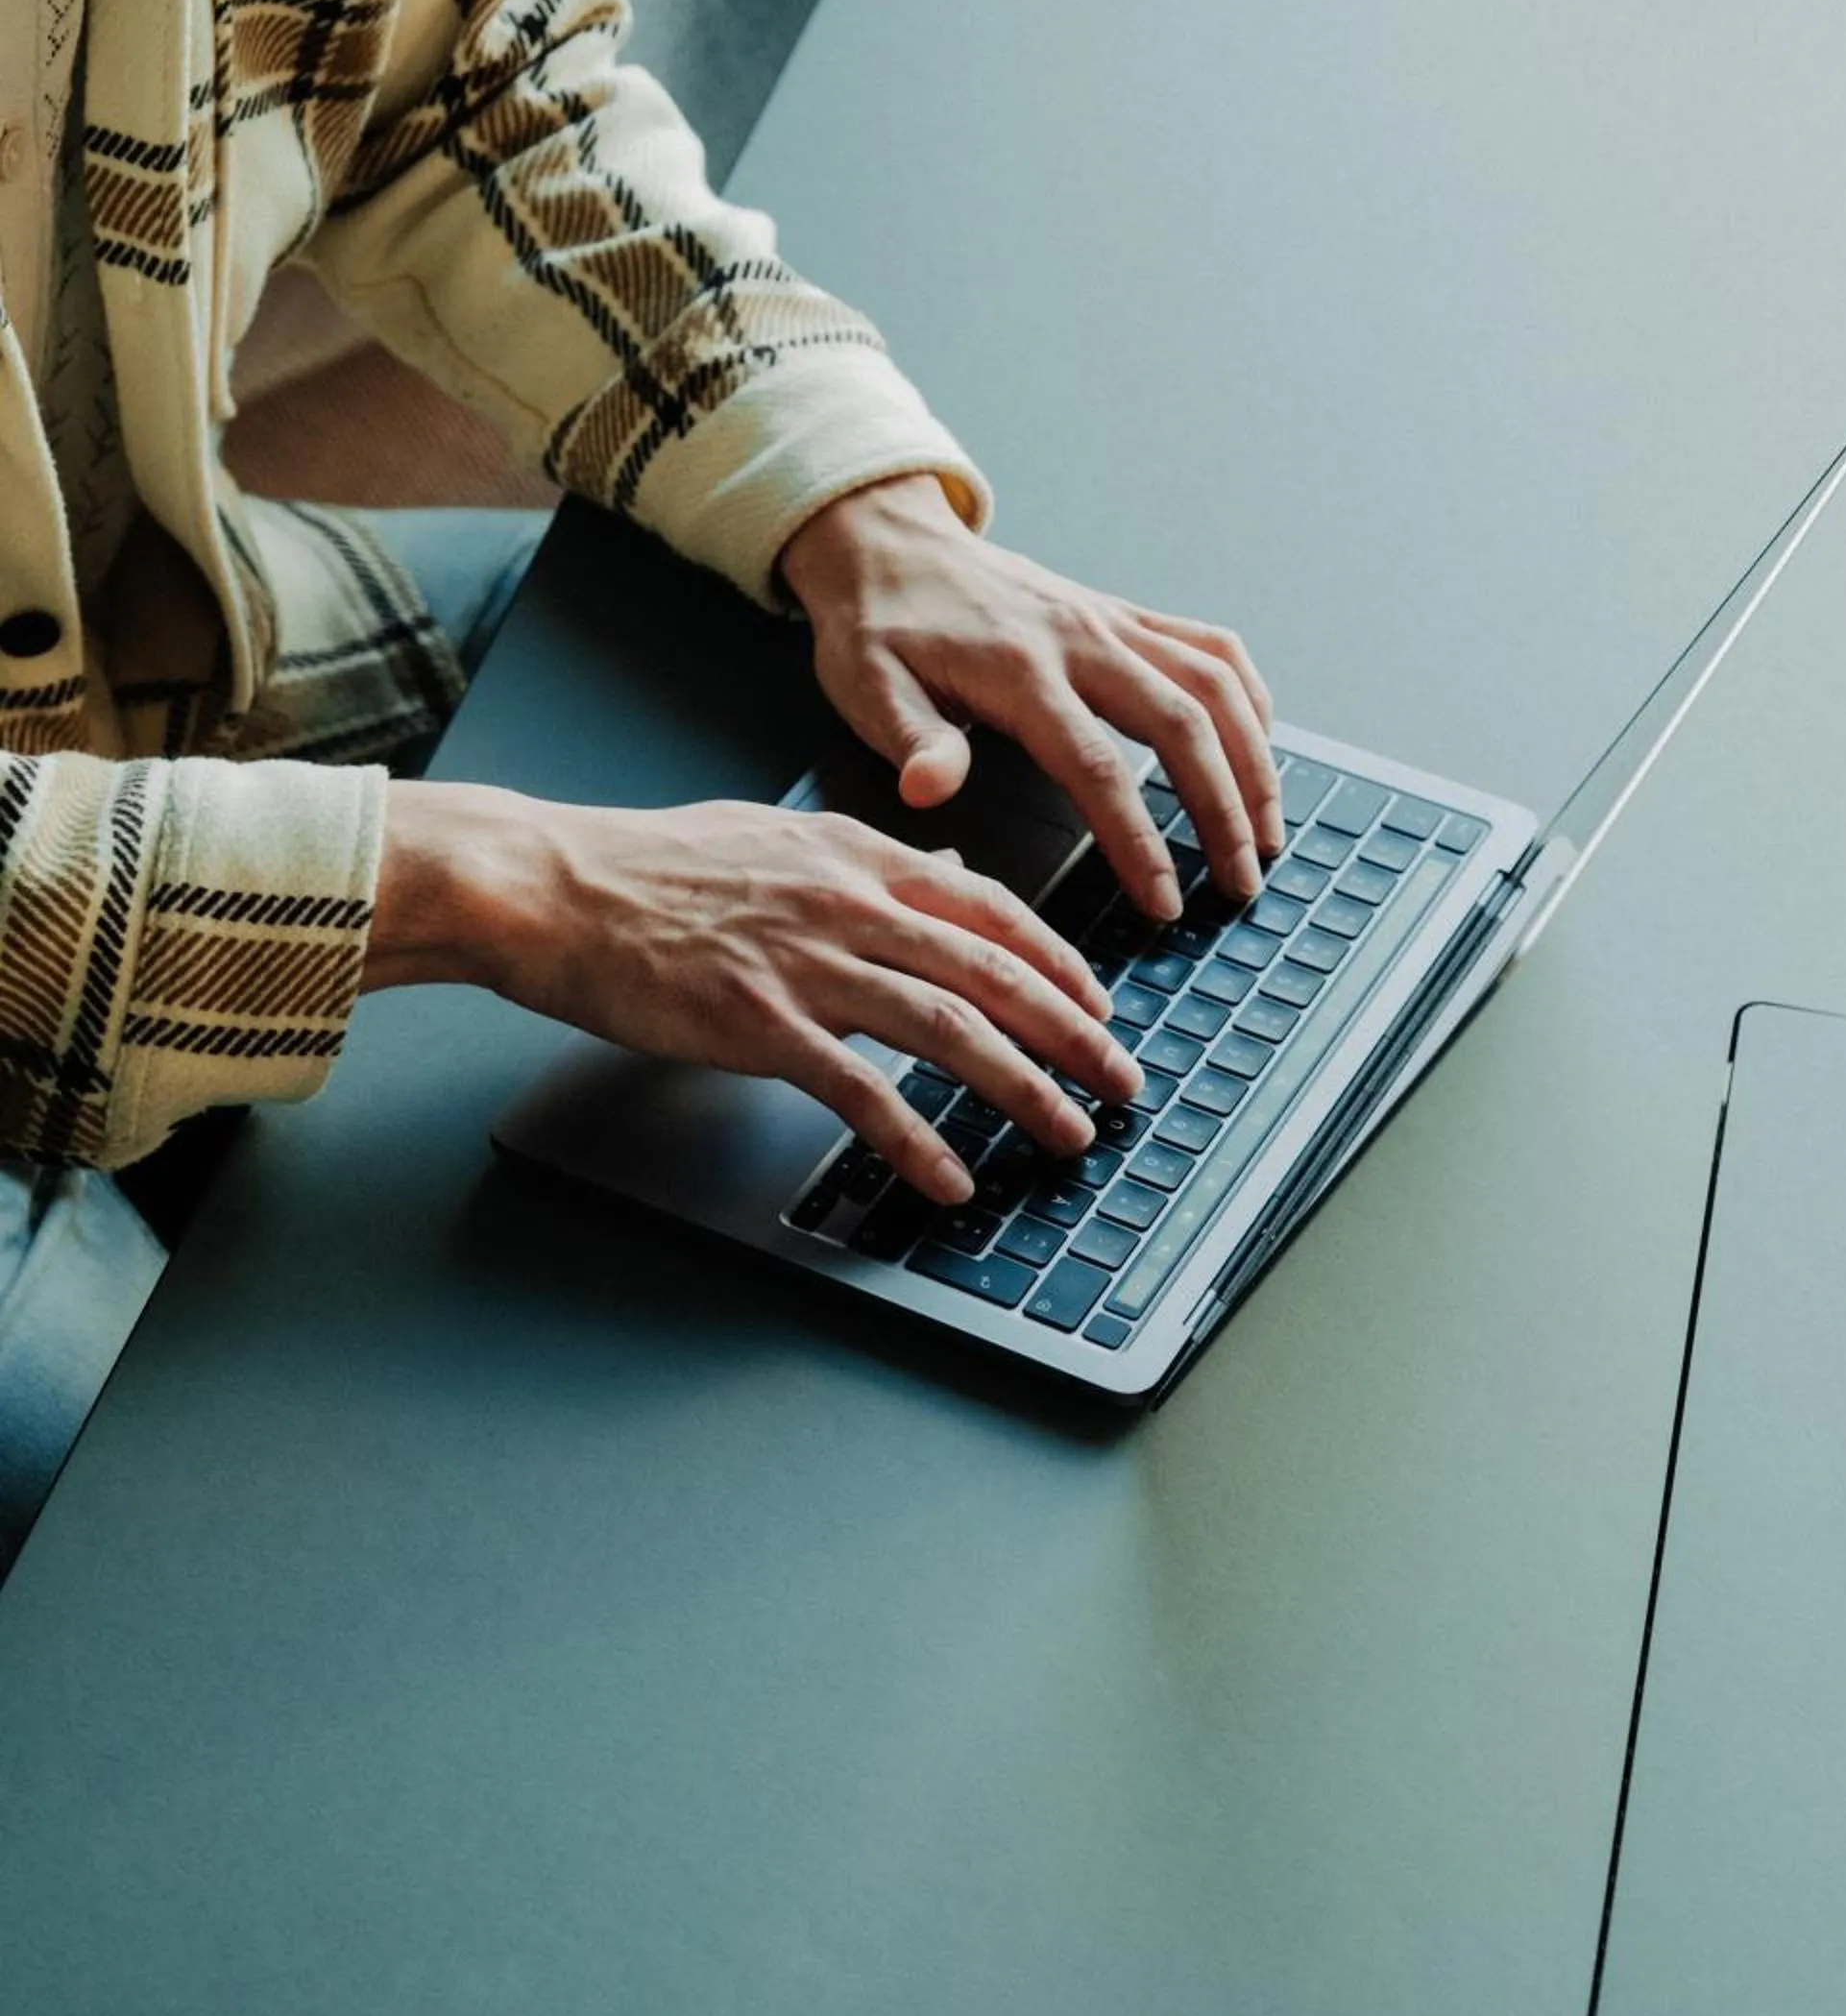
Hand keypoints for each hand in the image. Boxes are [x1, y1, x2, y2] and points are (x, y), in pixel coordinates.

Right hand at [365, 781, 1140, 1202]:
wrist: (553, 887)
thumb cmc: (650, 867)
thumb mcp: (777, 836)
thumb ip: (867, 860)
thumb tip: (946, 870)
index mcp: (856, 854)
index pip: (989, 907)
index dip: (1059, 962)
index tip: (1100, 1007)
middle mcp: (847, 902)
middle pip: (993, 972)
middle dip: (1074, 1035)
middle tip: (1122, 1083)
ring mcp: (805, 963)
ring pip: (948, 1028)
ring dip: (1022, 1089)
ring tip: (1067, 1134)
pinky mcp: (757, 1023)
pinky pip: (859, 1092)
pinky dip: (915, 1140)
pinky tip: (950, 1179)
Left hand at [780, 473, 1282, 920]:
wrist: (889, 541)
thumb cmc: (878, 626)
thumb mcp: (865, 687)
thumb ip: (909, 740)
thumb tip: (930, 790)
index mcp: (1020, 671)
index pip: (1099, 768)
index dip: (1139, 841)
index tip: (1164, 901)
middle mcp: (1082, 639)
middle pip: (1183, 724)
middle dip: (1223, 810)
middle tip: (1240, 884)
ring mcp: (1110, 622)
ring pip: (1215, 684)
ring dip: (1254, 759)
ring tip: (1267, 833)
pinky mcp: (1123, 614)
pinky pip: (1211, 647)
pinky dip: (1249, 697)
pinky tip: (1258, 748)